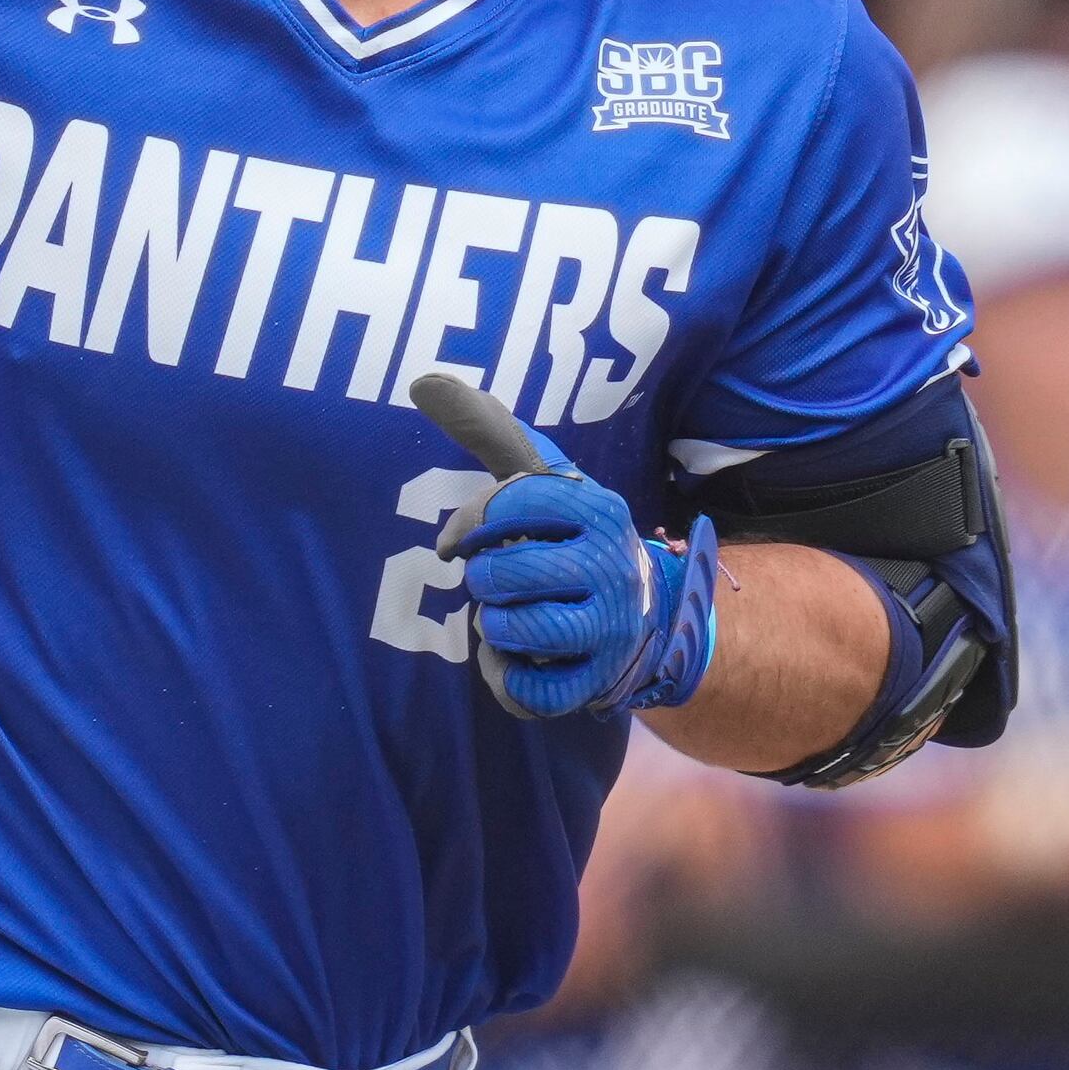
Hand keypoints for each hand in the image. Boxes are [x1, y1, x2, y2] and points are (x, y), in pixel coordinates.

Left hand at [413, 376, 715, 719]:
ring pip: (514, 630)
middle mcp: (610, 566)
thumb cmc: (572, 540)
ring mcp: (609, 628)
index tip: (459, 542)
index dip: (471, 524)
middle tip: (496, 582)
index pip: (516, 502)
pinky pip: (527, 690)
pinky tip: (513, 659)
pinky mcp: (597, 680)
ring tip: (508, 616)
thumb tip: (423, 379)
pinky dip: (504, 678)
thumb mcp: (546, 482)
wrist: (645, 616)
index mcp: (597, 510)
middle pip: (505, 573)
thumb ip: (492, 432)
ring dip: (494, 626)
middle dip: (485, 580)